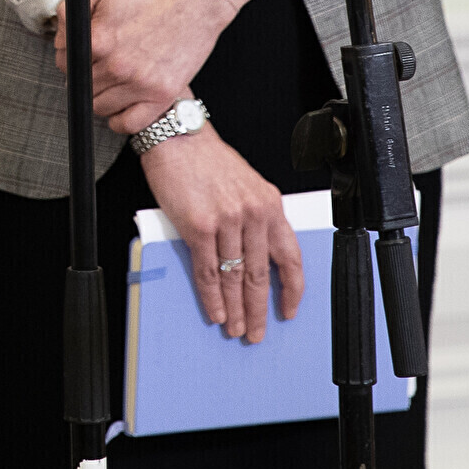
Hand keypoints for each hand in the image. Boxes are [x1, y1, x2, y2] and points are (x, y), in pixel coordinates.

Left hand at [62, 0, 242, 132]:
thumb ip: (72, 6)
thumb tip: (59, 32)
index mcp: (99, 39)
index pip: (64, 60)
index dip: (67, 53)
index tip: (76, 49)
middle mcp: (117, 66)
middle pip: (79, 85)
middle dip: (81, 73)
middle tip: (94, 62)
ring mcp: (141, 84)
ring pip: (99, 106)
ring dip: (97, 95)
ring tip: (107, 80)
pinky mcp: (162, 95)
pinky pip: (129, 124)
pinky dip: (119, 119)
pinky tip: (120, 103)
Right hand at [141, 128, 303, 342]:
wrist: (177, 137)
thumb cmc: (207, 160)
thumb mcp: (246, 185)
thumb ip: (255, 218)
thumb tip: (255, 259)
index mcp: (269, 204)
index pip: (290, 257)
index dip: (291, 289)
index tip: (288, 310)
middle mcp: (253, 213)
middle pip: (260, 275)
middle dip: (259, 309)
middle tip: (256, 332)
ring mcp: (227, 221)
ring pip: (235, 278)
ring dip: (236, 309)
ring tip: (236, 329)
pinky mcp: (199, 226)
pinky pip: (209, 271)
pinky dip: (212, 297)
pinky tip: (216, 312)